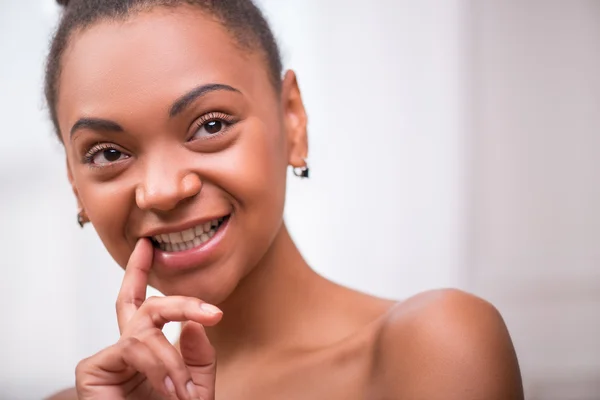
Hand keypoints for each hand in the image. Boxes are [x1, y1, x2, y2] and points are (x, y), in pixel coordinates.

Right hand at [75, 239, 221, 399]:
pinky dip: (157, 366)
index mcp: (149, 349)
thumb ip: (199, 355)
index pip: (146, 304)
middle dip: (145, 275)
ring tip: (182, 390)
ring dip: (170, 358)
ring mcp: (109, 358)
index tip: (149, 246)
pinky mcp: (92, 370)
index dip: (142, 272)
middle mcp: (127, 348)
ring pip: (143, 329)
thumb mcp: (197, 388)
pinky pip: (131, 349)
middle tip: (163, 263)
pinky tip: (167, 388)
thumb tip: (194, 323)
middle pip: (135, 302)